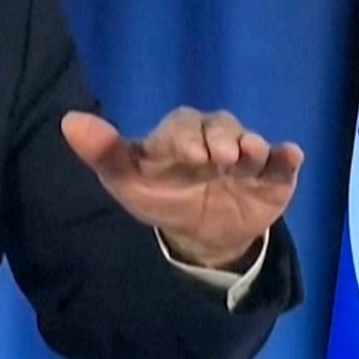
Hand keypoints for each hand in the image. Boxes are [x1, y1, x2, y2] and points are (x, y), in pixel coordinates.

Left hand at [61, 107, 302, 268]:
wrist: (202, 238)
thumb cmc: (161, 200)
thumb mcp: (127, 182)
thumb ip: (103, 152)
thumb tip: (68, 120)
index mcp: (179, 137)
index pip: (183, 124)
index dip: (185, 136)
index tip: (187, 155)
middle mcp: (214, 140)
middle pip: (221, 126)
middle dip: (221, 138)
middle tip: (220, 159)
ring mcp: (246, 158)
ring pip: (252, 142)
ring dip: (252, 146)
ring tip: (245, 158)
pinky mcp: (272, 177)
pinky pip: (284, 164)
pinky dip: (287, 158)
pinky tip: (290, 156)